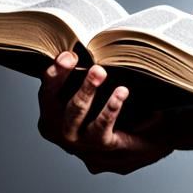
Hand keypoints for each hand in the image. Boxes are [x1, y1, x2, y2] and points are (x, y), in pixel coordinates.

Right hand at [37, 51, 173, 174]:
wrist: (144, 138)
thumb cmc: (115, 108)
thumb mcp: (98, 88)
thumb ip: (86, 72)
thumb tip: (88, 45)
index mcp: (53, 112)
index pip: (47, 90)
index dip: (55, 72)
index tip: (68, 55)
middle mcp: (59, 129)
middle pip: (53, 103)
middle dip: (63, 78)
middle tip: (75, 58)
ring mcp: (78, 142)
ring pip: (75, 114)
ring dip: (85, 90)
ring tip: (99, 71)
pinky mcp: (101, 147)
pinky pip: (101, 127)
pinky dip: (110, 108)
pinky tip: (121, 92)